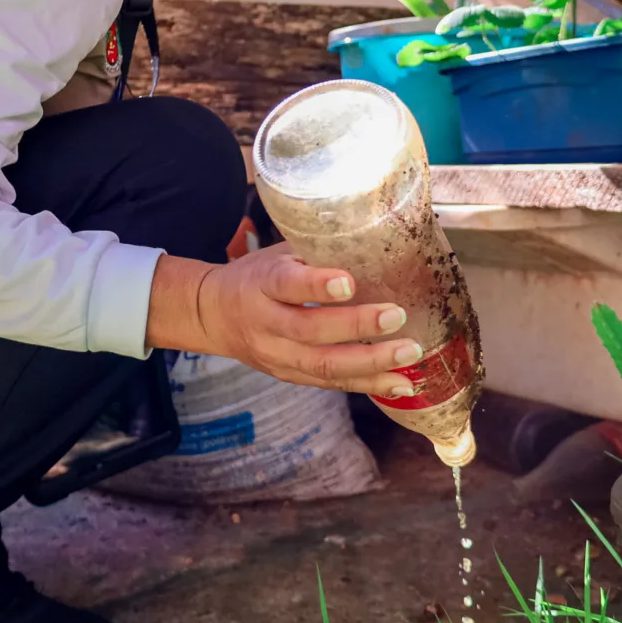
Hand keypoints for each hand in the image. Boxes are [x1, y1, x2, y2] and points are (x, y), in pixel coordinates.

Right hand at [146, 245, 421, 398]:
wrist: (213, 315)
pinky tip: (401, 383)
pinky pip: (330, 383)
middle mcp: (266, 323)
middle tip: (396, 316)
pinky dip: (368, 384)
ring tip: (408, 354)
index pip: (287, 285)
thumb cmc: (257, 277)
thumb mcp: (277, 255)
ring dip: (370, 363)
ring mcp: (277, 355)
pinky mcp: (289, 376)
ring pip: (323, 365)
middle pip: (310, 330)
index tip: (349, 282)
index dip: (317, 285)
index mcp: (262, 284)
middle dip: (357, 326)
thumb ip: (316, 252)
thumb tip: (375, 238)